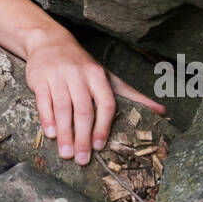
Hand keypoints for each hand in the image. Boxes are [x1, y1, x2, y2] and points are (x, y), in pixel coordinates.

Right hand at [25, 33, 164, 164]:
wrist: (50, 41)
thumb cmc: (83, 66)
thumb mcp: (108, 77)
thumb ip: (132, 96)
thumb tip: (162, 112)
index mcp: (98, 76)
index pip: (105, 103)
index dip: (103, 126)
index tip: (100, 146)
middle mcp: (79, 75)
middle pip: (83, 110)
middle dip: (83, 137)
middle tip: (82, 160)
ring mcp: (58, 76)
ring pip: (63, 108)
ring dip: (65, 134)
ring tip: (66, 154)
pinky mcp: (39, 78)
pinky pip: (44, 101)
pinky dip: (47, 119)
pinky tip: (51, 135)